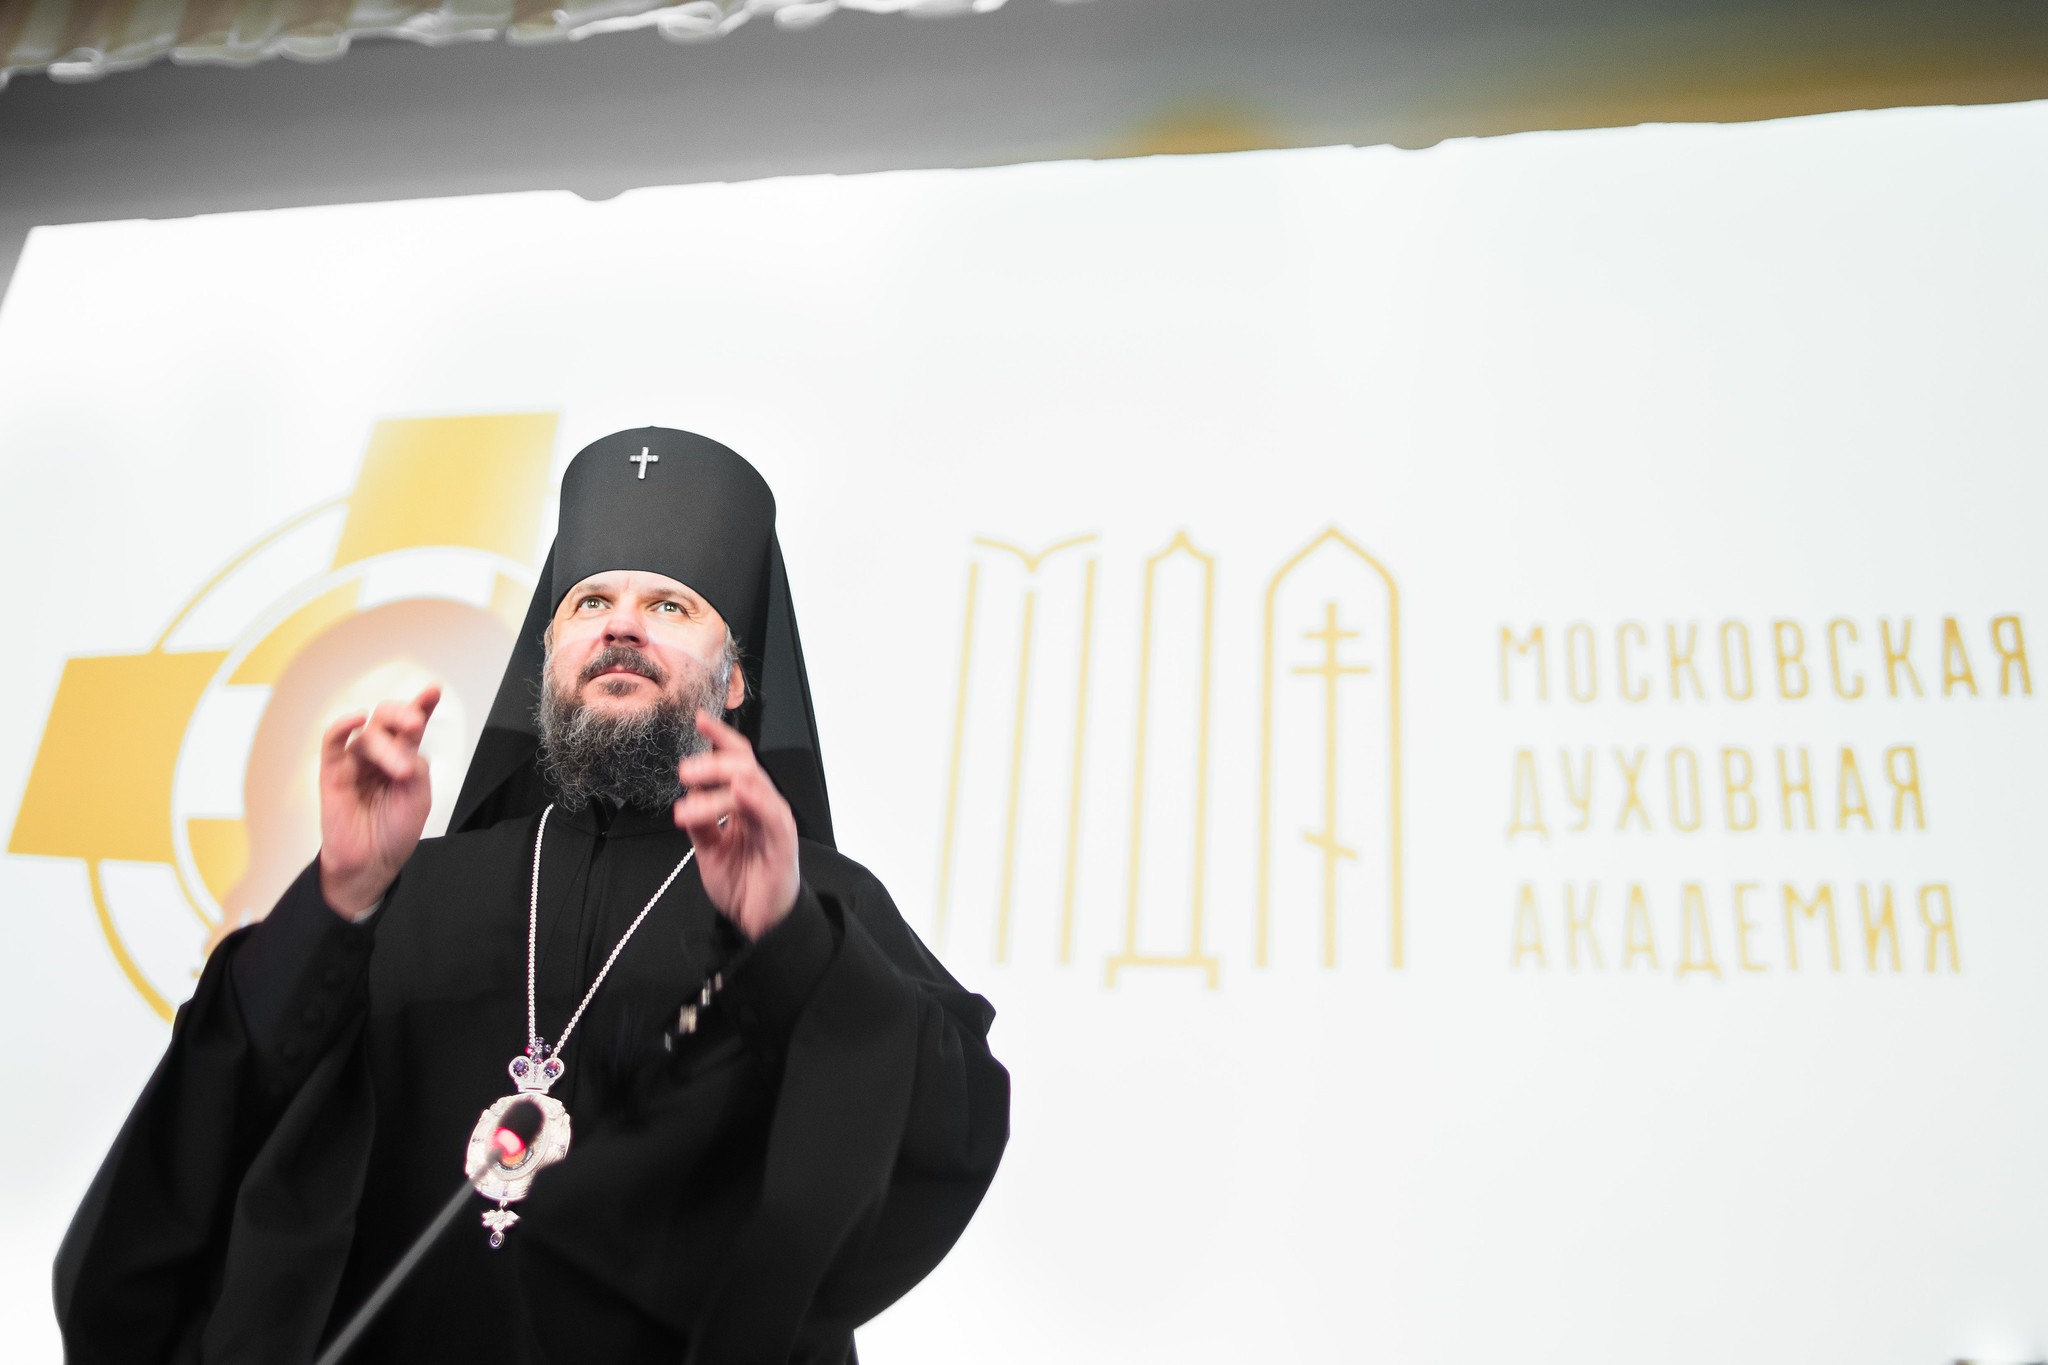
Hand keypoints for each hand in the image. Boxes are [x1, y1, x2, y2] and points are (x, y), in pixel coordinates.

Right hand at [317, 685, 440, 918]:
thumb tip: (407, 742)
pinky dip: (343, 726)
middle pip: (387, 718)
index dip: (423, 704)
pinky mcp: (333, 771)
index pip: (412, 724)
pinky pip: (333, 741)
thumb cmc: (395, 830)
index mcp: (404, 756)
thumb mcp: (418, 796)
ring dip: (388, 747)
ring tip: (402, 772)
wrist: (373, 863)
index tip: (433, 690)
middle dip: (404, 714)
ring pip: (369, 734)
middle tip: (416, 724)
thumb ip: (417, 764)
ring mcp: (355, 760)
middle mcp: (380, 753)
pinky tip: (357, 718)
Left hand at [674, 710, 799, 939]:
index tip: (700, 720)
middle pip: (743, 766)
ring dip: (720, 782)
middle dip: (712, 761)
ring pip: (751, 784)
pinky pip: (771, 813)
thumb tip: (685, 801)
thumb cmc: (744, 884)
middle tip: (685, 771)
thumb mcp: (710, 850)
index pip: (735, 762)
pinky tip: (738, 791)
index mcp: (746, 805)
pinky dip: (754, 798)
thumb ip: (700, 824)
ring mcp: (774, 820)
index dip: (720, 739)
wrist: (760, 921)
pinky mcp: (782, 840)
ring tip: (692, 789)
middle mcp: (762, 806)